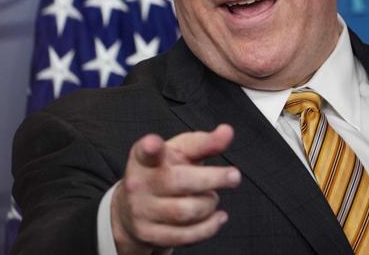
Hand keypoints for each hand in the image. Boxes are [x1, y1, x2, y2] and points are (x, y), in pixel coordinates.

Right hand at [111, 124, 240, 253]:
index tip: (154, 143)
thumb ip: (204, 143)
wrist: (134, 208)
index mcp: (144, 158)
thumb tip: (227, 132)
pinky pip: (185, 236)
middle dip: (212, 179)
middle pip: (179, 182)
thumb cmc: (163, 172)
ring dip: (209, 204)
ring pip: (186, 211)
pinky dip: (208, 227)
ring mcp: (141, 211)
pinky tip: (217, 217)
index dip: (150, 147)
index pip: (145, 152)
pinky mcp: (148, 234)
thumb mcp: (180, 153)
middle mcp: (138, 184)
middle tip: (234, 176)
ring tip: (212, 198)